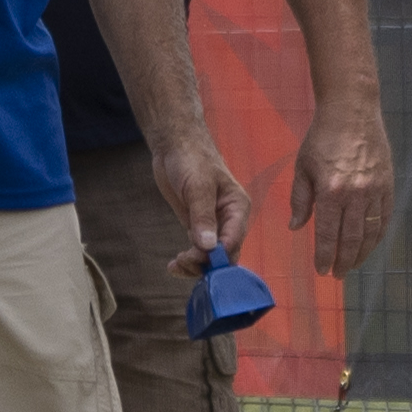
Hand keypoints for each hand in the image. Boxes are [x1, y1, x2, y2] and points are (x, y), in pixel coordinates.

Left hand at [152, 133, 251, 276]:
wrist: (174, 146)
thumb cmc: (191, 158)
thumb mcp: (197, 186)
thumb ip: (203, 216)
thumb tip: (208, 246)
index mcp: (238, 207)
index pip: (235, 239)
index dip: (219, 254)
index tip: (199, 258)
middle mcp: (230, 219)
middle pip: (225, 253)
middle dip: (207, 263)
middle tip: (183, 261)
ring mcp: (214, 224)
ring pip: (211, 255)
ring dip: (196, 265)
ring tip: (176, 265)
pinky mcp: (198, 225)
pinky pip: (198, 250)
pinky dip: (189, 260)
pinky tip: (174, 266)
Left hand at [292, 89, 396, 276]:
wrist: (352, 111)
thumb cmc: (322, 137)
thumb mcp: (302, 167)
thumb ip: (300, 200)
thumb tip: (296, 228)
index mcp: (331, 191)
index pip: (328, 234)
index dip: (325, 256)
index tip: (322, 271)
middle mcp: (356, 195)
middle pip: (352, 239)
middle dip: (344, 261)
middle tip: (337, 275)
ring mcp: (376, 190)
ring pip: (371, 232)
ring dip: (362, 253)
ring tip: (352, 265)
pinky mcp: (389, 184)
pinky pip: (385, 217)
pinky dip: (378, 235)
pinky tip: (370, 244)